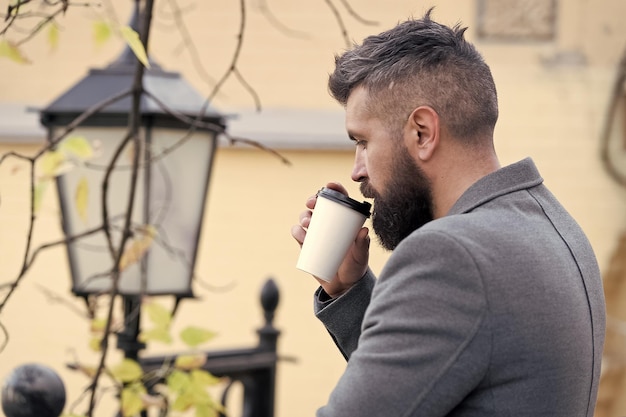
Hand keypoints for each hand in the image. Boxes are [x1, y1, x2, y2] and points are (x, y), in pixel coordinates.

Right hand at [291, 182, 369, 297]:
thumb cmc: (356, 266)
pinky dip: (297, 231)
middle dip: (312, 200)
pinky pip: (298, 235)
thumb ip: (363, 245)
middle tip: (312, 203)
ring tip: (308, 222)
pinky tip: (299, 232)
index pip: (339, 200)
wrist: (344, 285)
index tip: (330, 186)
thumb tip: (364, 231)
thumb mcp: (362, 256)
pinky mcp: (307, 246)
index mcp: (344, 221)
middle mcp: (329, 225)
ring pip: (306, 218)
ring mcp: (317, 235)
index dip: (334, 189)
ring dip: (304, 216)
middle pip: (318, 206)